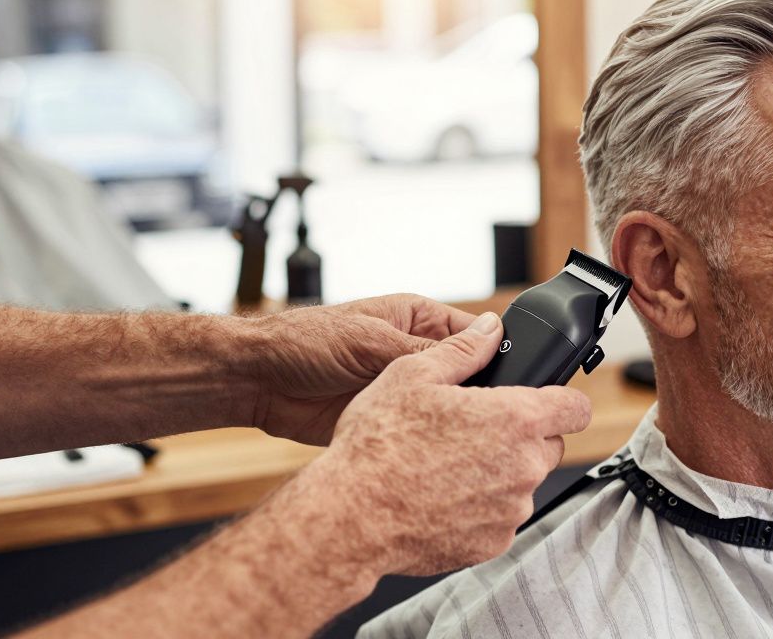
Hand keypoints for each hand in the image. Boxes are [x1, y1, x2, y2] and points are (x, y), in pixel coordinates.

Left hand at [246, 294, 477, 444]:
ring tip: (468, 436)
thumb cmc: (306, 342)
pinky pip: (421, 435)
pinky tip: (440, 451)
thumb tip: (490, 336)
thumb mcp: (375, 340)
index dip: (497, 356)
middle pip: (468, 377)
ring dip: (454, 422)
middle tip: (492, 415)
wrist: (258, 383)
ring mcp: (404, 391)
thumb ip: (431, 348)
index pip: (477, 335)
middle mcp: (417, 355)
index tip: (514, 380)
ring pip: (447, 410)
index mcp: (420, 321)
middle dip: (479, 396)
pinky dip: (430, 445)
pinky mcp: (389, 422)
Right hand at [308, 313, 592, 575]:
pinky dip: (479, 508)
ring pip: (521, 484)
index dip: (563, 400)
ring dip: (498, 473)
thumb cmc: (377, 444)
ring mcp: (510, 511)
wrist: (350, 517)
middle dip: (522, 437)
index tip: (545, 401)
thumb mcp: (414, 374)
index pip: (576, 408)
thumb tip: (491, 327)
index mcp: (516, 419)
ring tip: (446, 465)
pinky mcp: (492, 544)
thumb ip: (464, 348)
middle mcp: (524, 468)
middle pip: (548, 446)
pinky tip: (440, 496)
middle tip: (473, 431)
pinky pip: (498, 518)